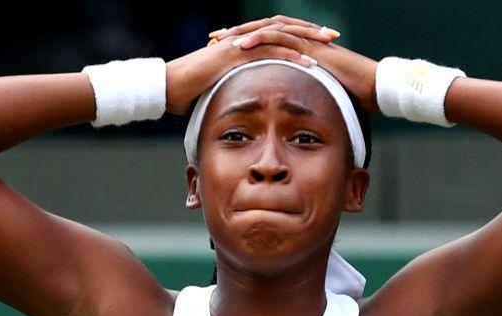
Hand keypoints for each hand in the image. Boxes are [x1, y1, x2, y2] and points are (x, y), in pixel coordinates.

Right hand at [165, 18, 321, 114]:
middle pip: (283, 29)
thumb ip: (235, 87)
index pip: (276, 36)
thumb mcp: (219, 87)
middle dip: (310, 32)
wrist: (168, 87)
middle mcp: (243, 40)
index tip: (320, 44)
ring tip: (328, 44)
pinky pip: (269, 52)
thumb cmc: (189, 91)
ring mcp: (240, 45)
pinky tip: (309, 63)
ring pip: (280, 36)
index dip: (299, 38)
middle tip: (333, 36)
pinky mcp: (236, 55)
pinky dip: (290, 56)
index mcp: (242, 45)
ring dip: (306, 39)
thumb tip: (245, 101)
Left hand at [206, 15, 379, 113]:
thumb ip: (304, 100)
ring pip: (266, 29)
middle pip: (261, 31)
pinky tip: (241, 46)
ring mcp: (305, 40)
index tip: (221, 53)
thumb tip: (294, 120)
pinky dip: (259, 39)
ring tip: (220, 40)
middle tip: (212, 39)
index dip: (243, 46)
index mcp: (299, 50)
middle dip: (235, 34)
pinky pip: (280, 36)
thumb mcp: (320, 98)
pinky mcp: (309, 44)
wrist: (374, 88)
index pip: (266, 42)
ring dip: (241, 34)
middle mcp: (300, 41)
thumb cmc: (353, 97)